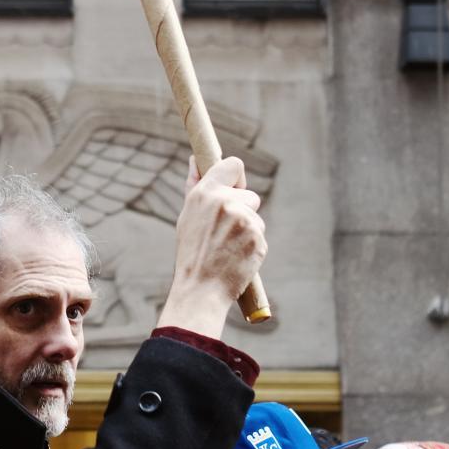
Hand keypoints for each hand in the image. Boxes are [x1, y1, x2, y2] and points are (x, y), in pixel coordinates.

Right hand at [156, 156, 264, 340]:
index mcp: (205, 193)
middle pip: (250, 196)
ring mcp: (243, 220)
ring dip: (248, 230)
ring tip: (228, 248)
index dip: (237, 178)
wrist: (200, 289)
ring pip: (256, 218)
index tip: (234, 190)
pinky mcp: (258, 238)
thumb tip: (194, 159)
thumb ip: (195, 186)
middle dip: (243, 211)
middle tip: (224, 232)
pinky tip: (236, 257)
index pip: (234, 165)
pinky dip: (253, 246)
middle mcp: (225, 202)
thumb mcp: (188, 216)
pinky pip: (260, 236)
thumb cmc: (191, 252)